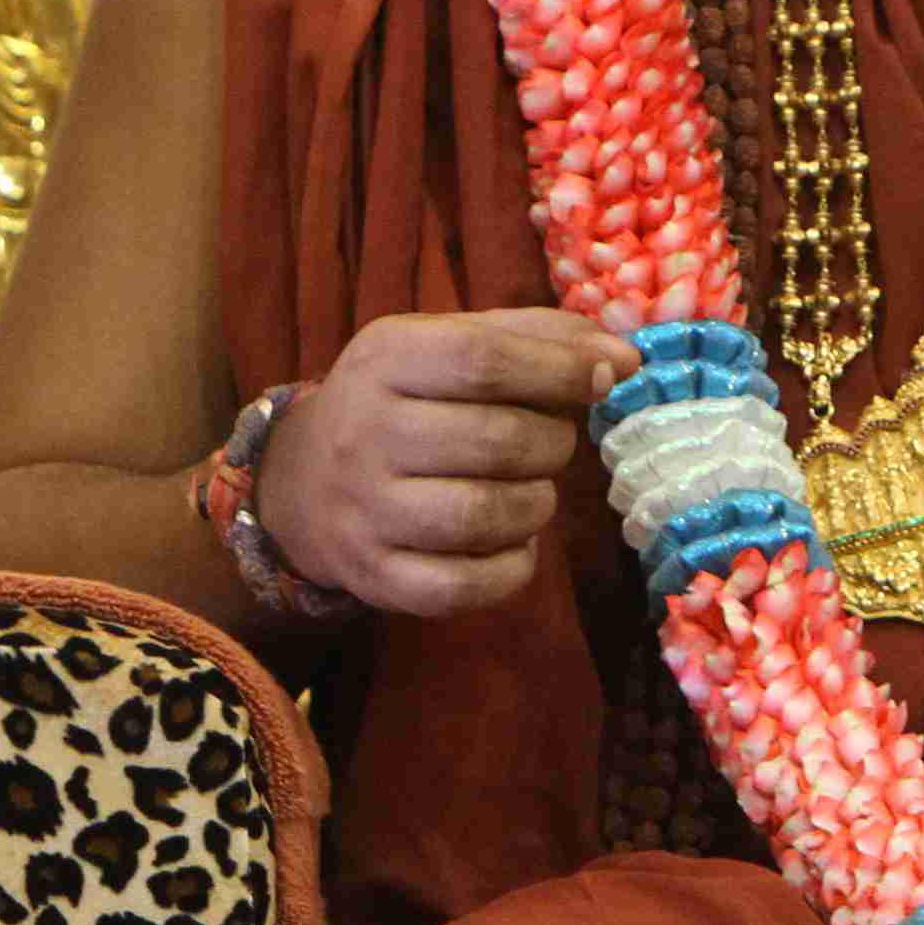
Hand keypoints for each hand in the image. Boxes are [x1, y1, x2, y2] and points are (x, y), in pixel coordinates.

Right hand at [251, 308, 641, 618]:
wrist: (300, 479)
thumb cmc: (403, 399)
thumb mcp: (447, 343)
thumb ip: (536, 338)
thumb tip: (623, 359)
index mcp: (386, 358)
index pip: (485, 360)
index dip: (561, 370)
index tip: (608, 376)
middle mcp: (365, 432)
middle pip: (495, 441)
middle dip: (554, 443)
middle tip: (554, 442)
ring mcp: (363, 511)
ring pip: (483, 516)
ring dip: (537, 505)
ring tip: (534, 491)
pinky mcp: (372, 577)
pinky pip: (461, 587)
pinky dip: (511, 569)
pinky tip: (515, 544)